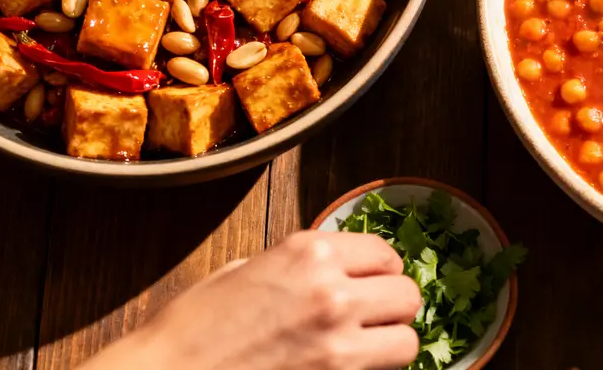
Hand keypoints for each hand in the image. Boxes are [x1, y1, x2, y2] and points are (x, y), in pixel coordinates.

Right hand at [81, 231, 421, 369]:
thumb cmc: (194, 328)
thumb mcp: (247, 271)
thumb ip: (299, 267)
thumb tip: (336, 271)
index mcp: (309, 253)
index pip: (385, 254)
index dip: (380, 272)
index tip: (371, 285)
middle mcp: (330, 292)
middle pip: (407, 295)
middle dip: (392, 308)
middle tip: (371, 319)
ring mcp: (336, 344)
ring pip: (408, 342)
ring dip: (390, 345)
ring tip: (364, 350)